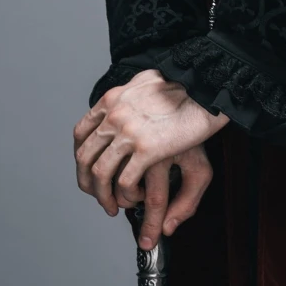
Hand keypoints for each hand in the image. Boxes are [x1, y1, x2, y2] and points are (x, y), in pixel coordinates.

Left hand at [74, 69, 229, 246]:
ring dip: (103, 195)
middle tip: (95, 195)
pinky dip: (127, 194)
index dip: (82, 156)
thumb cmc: (182, 84)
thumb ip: (129, 92)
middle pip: (85, 157)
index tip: (88, 169)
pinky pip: (125, 180)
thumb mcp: (146, 79)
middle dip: (87, 182)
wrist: (203, 86)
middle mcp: (114, 116)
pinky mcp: (147, 149)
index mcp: (112, 100)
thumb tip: (123, 97)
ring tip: (112, 206)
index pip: (81, 133)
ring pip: (101, 174)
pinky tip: (137, 196)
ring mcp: (129, 133)